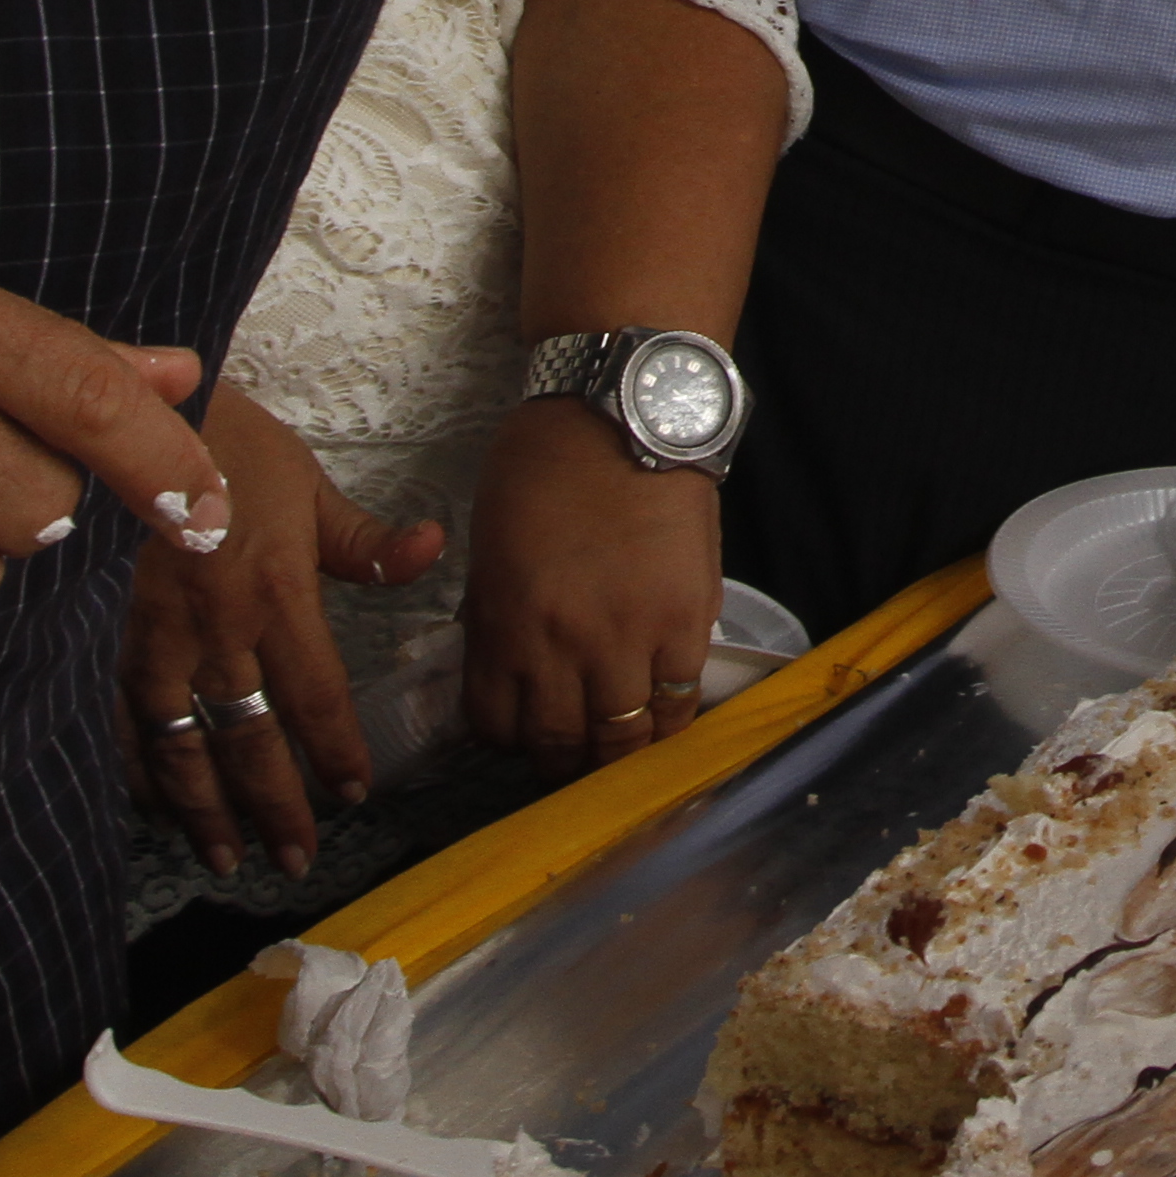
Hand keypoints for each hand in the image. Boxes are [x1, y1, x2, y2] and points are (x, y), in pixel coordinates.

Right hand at [120, 387, 441, 880]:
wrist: (128, 416)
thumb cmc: (226, 445)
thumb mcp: (307, 484)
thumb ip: (365, 539)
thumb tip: (433, 551)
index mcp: (274, 595)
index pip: (314, 695)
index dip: (334, 752)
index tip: (352, 795)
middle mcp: (214, 631)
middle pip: (248, 740)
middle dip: (273, 808)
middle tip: (293, 859)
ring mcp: (150, 641)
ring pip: (180, 747)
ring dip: (204, 808)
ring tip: (224, 855)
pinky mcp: (99, 639)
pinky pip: (119, 722)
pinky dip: (136, 771)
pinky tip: (150, 803)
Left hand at [465, 404, 728, 770]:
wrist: (625, 415)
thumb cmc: (547, 463)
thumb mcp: (490, 545)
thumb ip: (497, 614)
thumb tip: (506, 665)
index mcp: (504, 624)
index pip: (495, 725)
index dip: (505, 737)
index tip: (518, 729)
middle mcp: (562, 647)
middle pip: (559, 746)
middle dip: (559, 761)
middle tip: (570, 750)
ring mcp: (629, 639)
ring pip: (622, 738)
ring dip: (616, 752)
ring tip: (618, 743)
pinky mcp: (686, 623)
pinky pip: (678, 703)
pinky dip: (669, 722)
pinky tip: (664, 716)